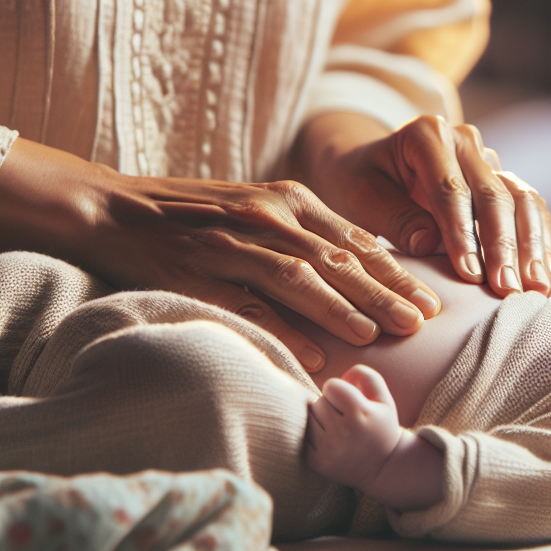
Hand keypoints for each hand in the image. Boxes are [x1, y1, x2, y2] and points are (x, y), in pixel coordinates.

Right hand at [0, 138, 441, 370]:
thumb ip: (310, 232)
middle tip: (423, 322)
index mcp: (289, 199)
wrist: (120, 208)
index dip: (395, 272)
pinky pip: (248, 300)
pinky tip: (314, 351)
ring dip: (343, 306)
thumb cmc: (201, 213)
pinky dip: (283, 326)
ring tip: (380, 335)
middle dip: (384, 292)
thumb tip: (367, 262)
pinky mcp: (199, 268)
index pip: (354, 238)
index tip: (430, 299)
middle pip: (337, 258)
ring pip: (300, 275)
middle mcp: (269, 214)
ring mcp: (233, 240)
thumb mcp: (263, 209)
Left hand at [294, 112, 550, 297]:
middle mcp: (466, 141)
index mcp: (428, 134)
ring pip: (524, 200)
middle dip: (504, 246)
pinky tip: (548, 279)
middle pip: (494, 195)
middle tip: (508, 290)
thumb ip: (394, 217)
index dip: (462, 233)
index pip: (450, 188)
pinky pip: (531, 211)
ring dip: (532, 247)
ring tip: (538, 290)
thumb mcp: (359, 195)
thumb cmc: (358, 180)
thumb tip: (432, 245)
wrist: (370, 164)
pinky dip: (541, 245)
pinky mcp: (503, 182)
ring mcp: (489, 161)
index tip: (469, 274)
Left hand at [306, 365, 402, 489]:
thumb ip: (365, 375)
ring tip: (335, 427)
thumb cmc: (382, 426)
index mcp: (360, 412)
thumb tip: (341, 377)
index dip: (339, 389)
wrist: (383, 467)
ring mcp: (329, 449)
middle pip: (318, 402)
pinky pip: (302, 437)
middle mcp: (343, 431)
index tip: (348, 400)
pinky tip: (327, 439)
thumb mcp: (383, 397)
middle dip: (329, 404)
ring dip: (319, 419)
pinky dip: (311, 435)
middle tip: (343, 415)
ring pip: (308, 418)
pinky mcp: (318, 463)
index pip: (331, 386)